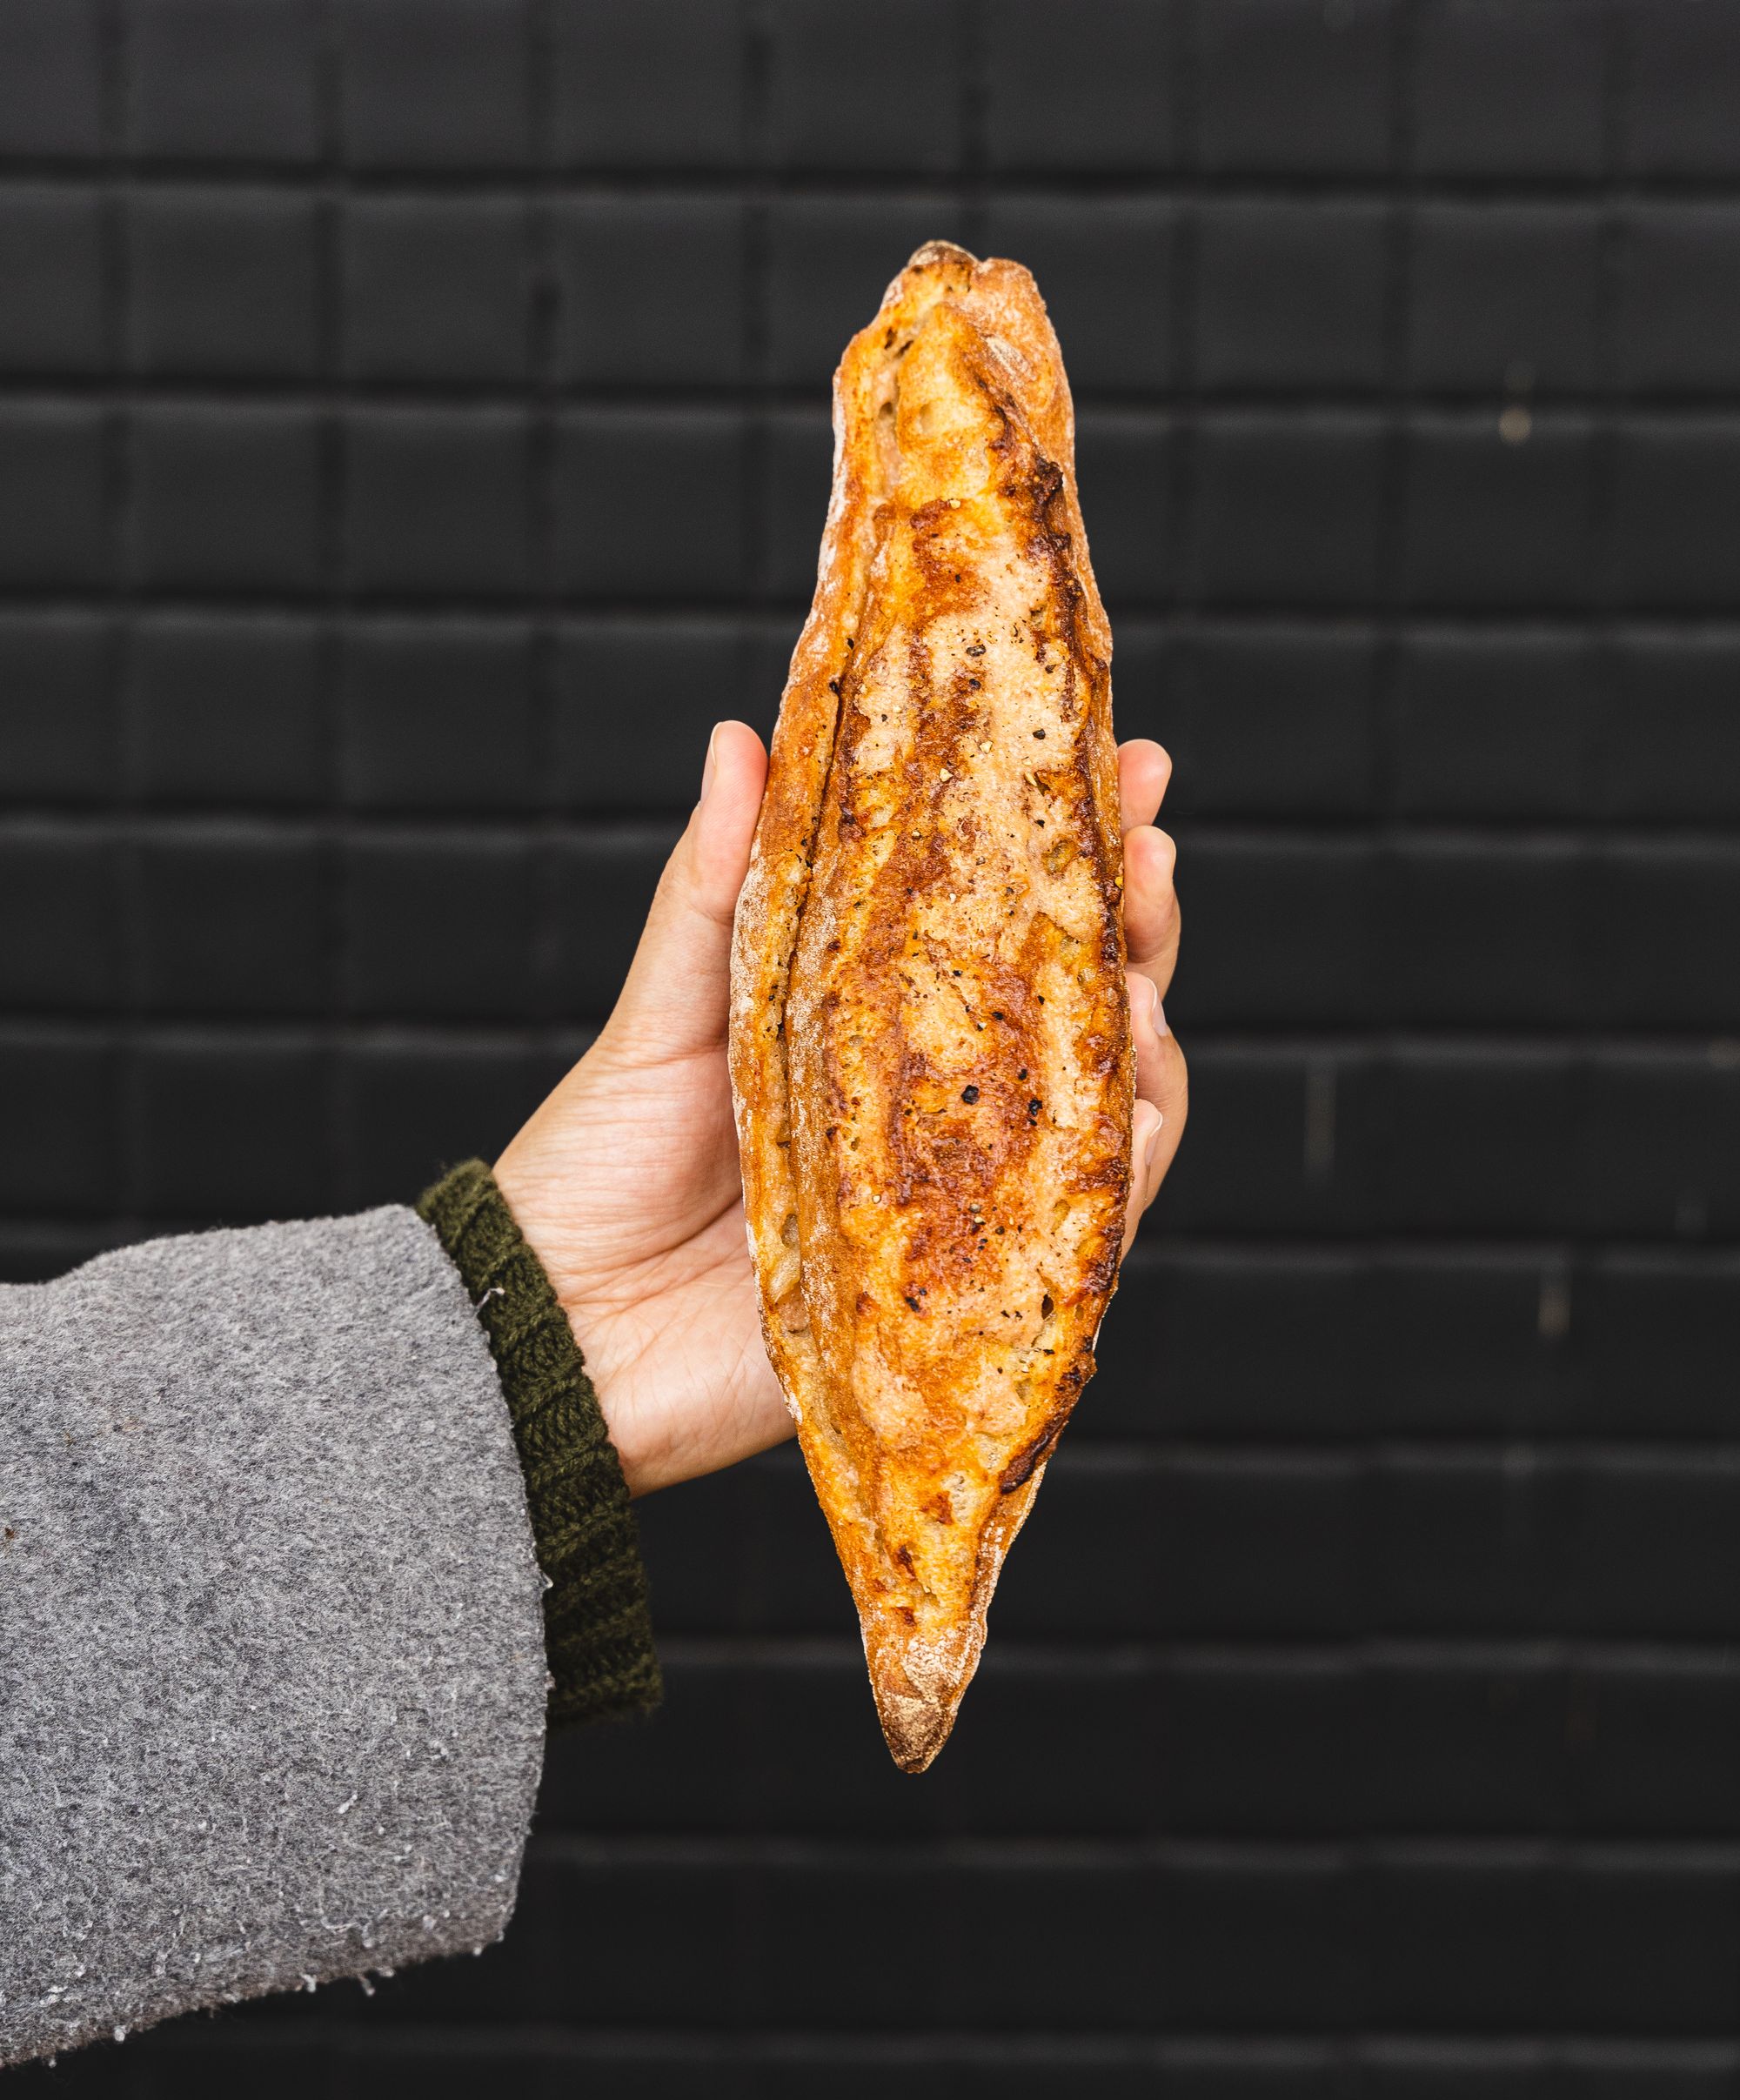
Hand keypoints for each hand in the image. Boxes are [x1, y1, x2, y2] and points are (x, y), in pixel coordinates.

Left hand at [494, 723, 1185, 1497]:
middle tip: (1149, 853)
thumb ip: (716, 887)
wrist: (553, 1332)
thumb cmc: (595, 1169)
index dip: (1074, 846)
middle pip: (1079, 1005)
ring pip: (1102, 1109)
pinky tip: (1139, 1110)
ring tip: (1143, 972)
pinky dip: (1130, 1173)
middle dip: (1138, 922)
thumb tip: (743, 739)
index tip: (1132, 765)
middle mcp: (935, 1105)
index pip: (1001, 921)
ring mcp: (960, 1199)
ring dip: (1149, 1037)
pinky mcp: (965, 1297)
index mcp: (873, 1022)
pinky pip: (1080, 1236)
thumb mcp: (660, 1012)